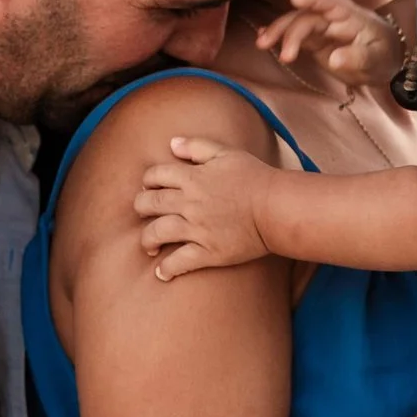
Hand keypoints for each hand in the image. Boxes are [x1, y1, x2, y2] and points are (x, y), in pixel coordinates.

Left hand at [135, 137, 278, 280]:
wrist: (276, 207)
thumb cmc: (255, 178)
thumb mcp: (227, 153)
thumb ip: (197, 147)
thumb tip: (172, 144)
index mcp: (193, 177)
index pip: (154, 175)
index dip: (148, 181)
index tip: (150, 187)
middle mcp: (189, 203)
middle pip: (149, 203)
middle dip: (141, 208)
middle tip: (143, 213)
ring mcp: (197, 228)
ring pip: (157, 233)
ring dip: (147, 240)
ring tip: (149, 246)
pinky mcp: (208, 251)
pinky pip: (179, 262)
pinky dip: (167, 269)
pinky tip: (161, 273)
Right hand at [254, 0, 400, 89]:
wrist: (384, 62)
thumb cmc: (384, 55)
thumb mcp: (377, 59)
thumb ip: (358, 57)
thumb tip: (334, 59)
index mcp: (351, 16)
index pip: (331, 4)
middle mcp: (332, 18)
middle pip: (307, 18)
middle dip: (291, 32)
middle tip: (283, 54)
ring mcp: (321, 28)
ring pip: (296, 25)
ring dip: (279, 32)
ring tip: (262, 44)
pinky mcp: (314, 40)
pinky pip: (294, 36)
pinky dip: (279, 36)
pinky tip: (262, 38)